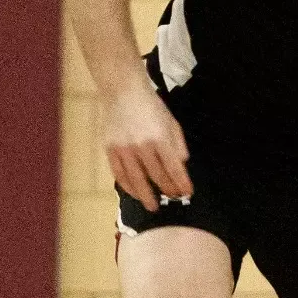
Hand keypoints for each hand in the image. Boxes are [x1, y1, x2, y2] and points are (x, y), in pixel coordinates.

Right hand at [101, 84, 191, 211]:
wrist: (122, 90)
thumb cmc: (151, 105)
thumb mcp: (172, 122)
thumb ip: (178, 144)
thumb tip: (182, 165)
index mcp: (160, 138)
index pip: (174, 169)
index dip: (182, 183)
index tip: (187, 193)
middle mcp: (142, 146)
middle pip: (157, 177)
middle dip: (167, 190)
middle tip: (174, 199)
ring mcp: (124, 149)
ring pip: (137, 180)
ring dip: (146, 196)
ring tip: (153, 206)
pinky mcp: (110, 150)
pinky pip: (119, 175)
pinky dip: (128, 187)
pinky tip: (135, 193)